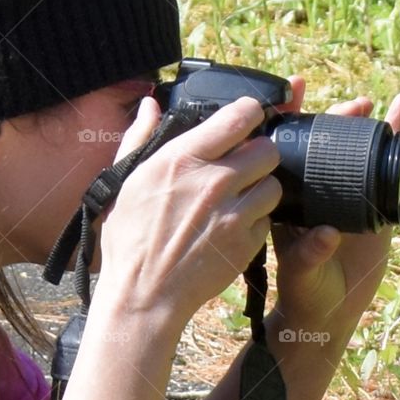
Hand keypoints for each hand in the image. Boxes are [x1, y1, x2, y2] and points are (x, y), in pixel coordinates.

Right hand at [99, 94, 281, 326]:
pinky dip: (256, 222)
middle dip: (258, 154)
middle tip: (243, 166)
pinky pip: (267, 220)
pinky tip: (233, 227)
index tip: (246, 119)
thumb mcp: (125, 181)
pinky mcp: (246, 243)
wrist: (144, 295)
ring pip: (274, 185)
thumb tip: (150, 104)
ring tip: (239, 199)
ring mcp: (233, 214)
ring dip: (261, 189)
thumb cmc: (129, 239)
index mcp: (182, 159)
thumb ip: (140, 137)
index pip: (239, 116)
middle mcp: (213, 181)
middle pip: (267, 150)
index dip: (249, 113)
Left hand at [269, 77, 399, 337]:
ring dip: (364, 124)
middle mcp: (316, 190)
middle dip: (337, 117)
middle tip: (352, 104)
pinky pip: (387, 170)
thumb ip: (309, 254)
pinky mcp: (376, 205)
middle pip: (326, 142)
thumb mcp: (301, 273)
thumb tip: (326, 234)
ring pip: (356, 151)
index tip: (294, 89)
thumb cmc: (304, 290)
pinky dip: (396, 143)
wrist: (329, 313)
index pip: (287, 149)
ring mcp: (347, 195)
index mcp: (290, 198)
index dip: (290, 116)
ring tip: (376, 104)